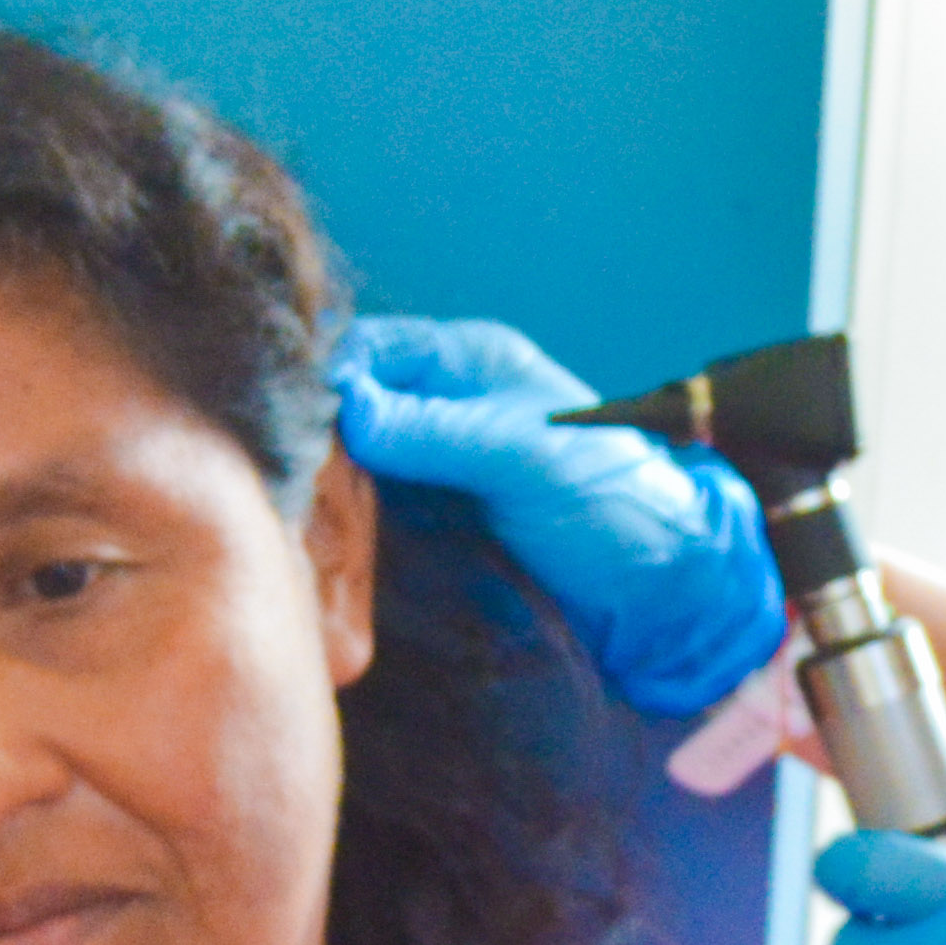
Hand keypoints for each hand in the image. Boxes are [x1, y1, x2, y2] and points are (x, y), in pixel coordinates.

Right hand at [332, 315, 788, 717]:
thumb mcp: (523, 458)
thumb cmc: (612, 505)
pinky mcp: (435, 523)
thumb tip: (348, 409)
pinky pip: (369, 514)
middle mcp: (445, 404)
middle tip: (286, 484)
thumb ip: (437, 431)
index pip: (370, 349)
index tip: (290, 425)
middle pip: (349, 407)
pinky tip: (320, 547)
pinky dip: (343, 528)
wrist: (660, 595)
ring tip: (295, 520)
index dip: (327, 380)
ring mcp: (437, 466)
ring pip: (351, 463)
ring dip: (323, 490)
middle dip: (315, 439)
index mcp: (471, 362)